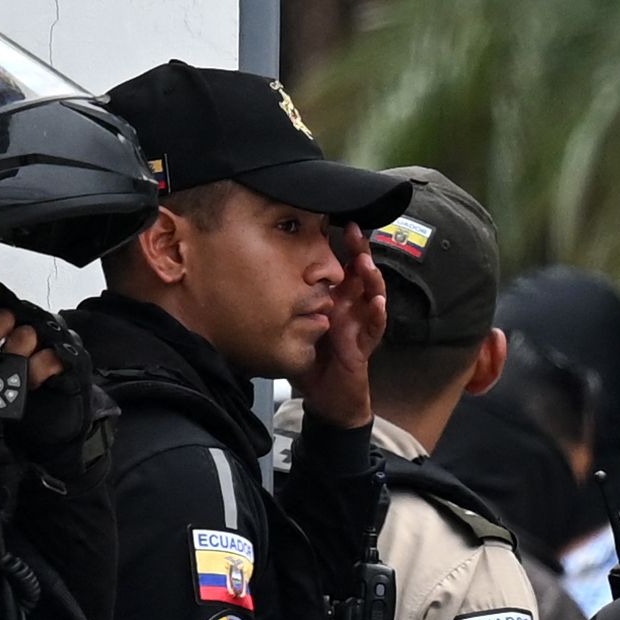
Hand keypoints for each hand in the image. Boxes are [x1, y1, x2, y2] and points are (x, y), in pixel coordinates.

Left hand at [0, 281, 109, 462]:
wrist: (52, 430)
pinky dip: (35, 370)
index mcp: (18, 322)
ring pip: (29, 334)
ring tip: (6, 381)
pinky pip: (51, 357)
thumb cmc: (21, 397)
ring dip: (12, 359)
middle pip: (11, 312)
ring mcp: (60, 341)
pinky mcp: (76, 363)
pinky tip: (30, 382)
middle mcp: (39, 325)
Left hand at [297, 225, 387, 435]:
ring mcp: (359, 324)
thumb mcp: (289, 326)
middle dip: (359, 251)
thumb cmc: (310, 360)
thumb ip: (277, 306)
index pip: (337, 266)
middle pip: (359, 272)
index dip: (337, 245)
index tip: (332, 222)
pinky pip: (374, 327)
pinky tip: (376, 302)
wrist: (326, 397)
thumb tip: (242, 280)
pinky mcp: (365, 344)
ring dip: (371, 278)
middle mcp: (348, 306)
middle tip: (355, 231)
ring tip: (365, 265)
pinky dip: (376, 314)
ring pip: (372, 294)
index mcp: (332, 299)